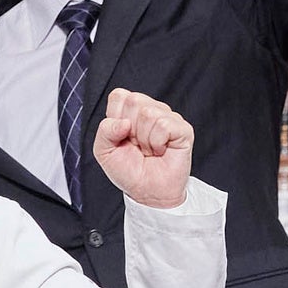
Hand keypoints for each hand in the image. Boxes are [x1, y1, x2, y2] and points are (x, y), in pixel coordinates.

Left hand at [92, 88, 195, 207]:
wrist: (148, 192)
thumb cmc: (129, 171)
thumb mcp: (104, 151)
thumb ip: (105, 131)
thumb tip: (124, 122)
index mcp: (131, 110)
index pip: (119, 96)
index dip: (116, 118)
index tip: (122, 137)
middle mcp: (151, 110)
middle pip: (133, 101)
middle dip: (130, 130)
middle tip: (137, 145)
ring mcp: (168, 117)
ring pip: (148, 113)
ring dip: (144, 139)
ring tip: (149, 150)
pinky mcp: (183, 129)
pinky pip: (164, 125)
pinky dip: (157, 143)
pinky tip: (160, 151)